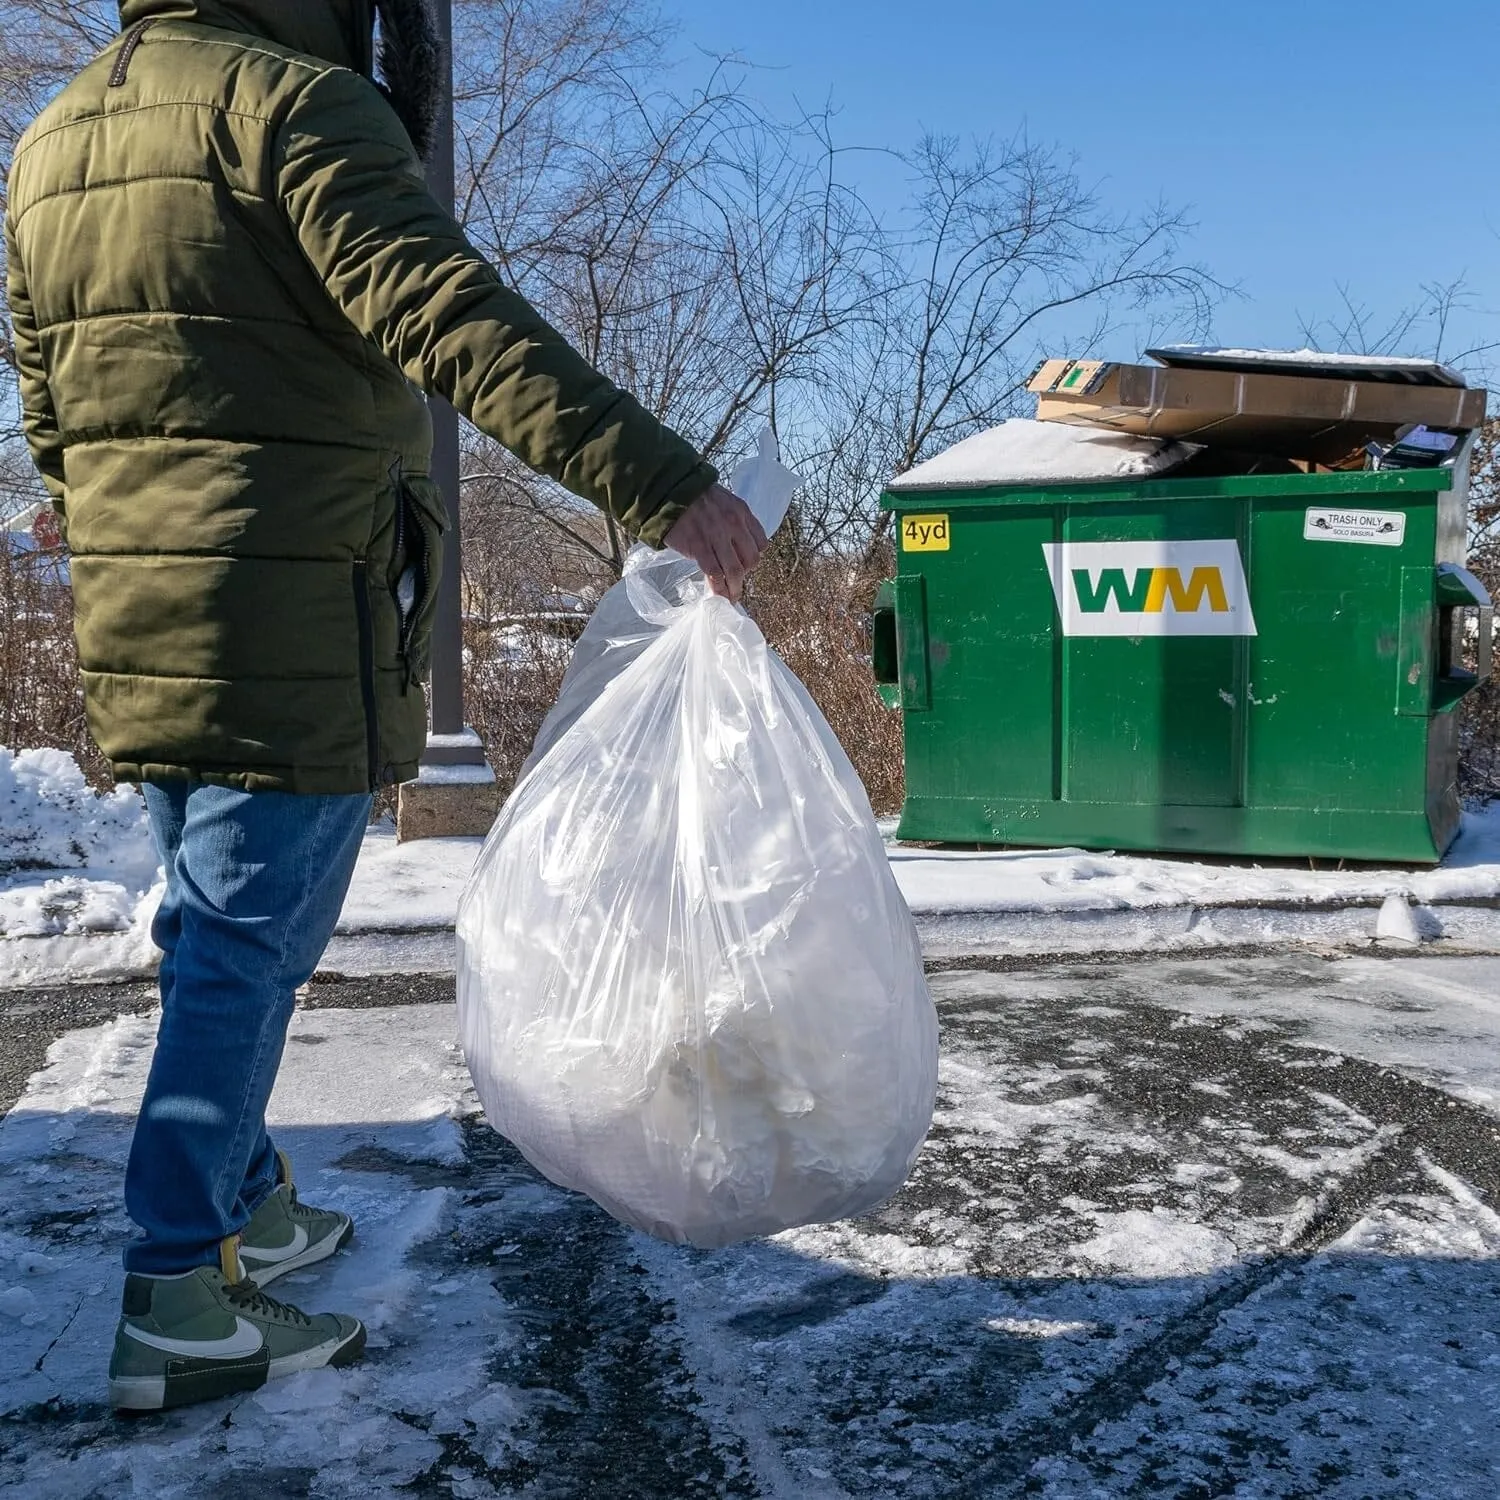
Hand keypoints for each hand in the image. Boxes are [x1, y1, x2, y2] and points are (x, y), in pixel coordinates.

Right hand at [664, 484, 769, 601]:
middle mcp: (733, 524)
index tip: (745, 563)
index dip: (753, 556)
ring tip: (731, 597)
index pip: (760, 543)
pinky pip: (714, 574)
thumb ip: (735, 519)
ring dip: (734, 588)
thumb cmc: (694, 495)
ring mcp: (716, 536)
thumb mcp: (724, 499)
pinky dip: (719, 588)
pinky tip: (718, 595)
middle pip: (751, 560)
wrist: (668, 491)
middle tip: (735, 580)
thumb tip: (737, 543)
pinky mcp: (698, 547)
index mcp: (742, 512)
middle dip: (745, 574)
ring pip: (735, 570)